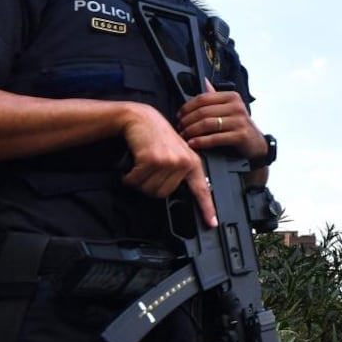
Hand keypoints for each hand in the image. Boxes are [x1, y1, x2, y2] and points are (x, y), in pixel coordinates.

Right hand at [118, 103, 216, 226]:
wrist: (142, 119)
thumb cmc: (158, 137)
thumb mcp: (177, 152)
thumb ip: (181, 171)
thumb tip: (178, 191)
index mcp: (193, 162)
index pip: (202, 189)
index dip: (207, 208)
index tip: (212, 223)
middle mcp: (183, 163)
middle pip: (162, 194)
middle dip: (150, 186)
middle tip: (149, 171)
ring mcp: (169, 161)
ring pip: (149, 189)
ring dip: (139, 181)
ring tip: (143, 165)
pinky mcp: (152, 159)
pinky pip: (137, 180)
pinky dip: (130, 176)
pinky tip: (134, 165)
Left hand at [179, 79, 265, 160]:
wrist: (256, 144)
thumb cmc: (239, 126)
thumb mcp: (229, 108)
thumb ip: (215, 96)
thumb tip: (204, 81)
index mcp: (232, 97)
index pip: (203, 98)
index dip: (188, 107)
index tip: (179, 115)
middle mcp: (237, 106)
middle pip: (203, 111)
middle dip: (187, 121)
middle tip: (179, 128)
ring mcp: (239, 121)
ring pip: (207, 124)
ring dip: (191, 131)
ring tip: (184, 136)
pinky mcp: (240, 136)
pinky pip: (215, 138)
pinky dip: (201, 141)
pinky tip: (193, 144)